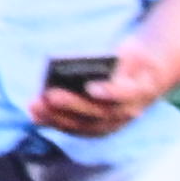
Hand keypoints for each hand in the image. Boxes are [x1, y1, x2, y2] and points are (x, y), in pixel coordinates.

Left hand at [32, 48, 153, 137]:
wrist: (144, 80)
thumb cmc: (133, 61)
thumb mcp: (132, 52)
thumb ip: (115, 59)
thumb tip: (83, 64)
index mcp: (141, 89)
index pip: (126, 93)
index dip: (110, 92)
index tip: (91, 87)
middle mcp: (129, 112)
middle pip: (99, 112)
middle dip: (72, 104)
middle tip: (48, 95)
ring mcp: (114, 123)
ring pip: (85, 125)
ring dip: (57, 118)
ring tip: (35, 106)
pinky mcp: (98, 128)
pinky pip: (76, 128)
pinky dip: (55, 122)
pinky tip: (37, 115)